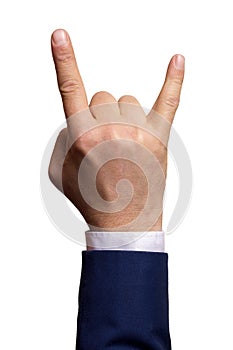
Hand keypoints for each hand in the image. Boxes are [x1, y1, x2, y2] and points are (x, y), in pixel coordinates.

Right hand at [49, 29, 184, 231]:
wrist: (124, 223)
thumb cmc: (90, 199)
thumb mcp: (60, 173)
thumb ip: (61, 140)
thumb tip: (77, 120)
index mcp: (82, 137)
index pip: (70, 89)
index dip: (63, 60)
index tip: (59, 35)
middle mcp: (110, 130)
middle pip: (103, 95)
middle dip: (100, 114)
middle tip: (106, 145)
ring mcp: (138, 133)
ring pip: (127, 100)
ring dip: (122, 116)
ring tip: (124, 146)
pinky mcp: (159, 138)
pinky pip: (168, 101)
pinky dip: (174, 79)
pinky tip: (177, 60)